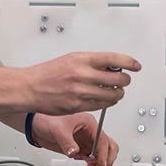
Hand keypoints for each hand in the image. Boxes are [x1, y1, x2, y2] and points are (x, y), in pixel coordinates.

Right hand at [22, 52, 140, 115]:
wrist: (30, 88)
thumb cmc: (48, 74)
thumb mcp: (71, 60)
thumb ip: (91, 63)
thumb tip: (111, 66)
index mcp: (81, 59)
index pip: (113, 59)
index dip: (129, 62)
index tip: (135, 66)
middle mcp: (82, 74)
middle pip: (117, 79)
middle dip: (124, 80)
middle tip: (124, 80)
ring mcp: (80, 91)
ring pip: (112, 95)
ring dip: (118, 94)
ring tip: (116, 91)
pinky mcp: (78, 106)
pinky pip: (102, 106)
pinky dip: (108, 103)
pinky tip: (106, 100)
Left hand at [30, 112, 118, 165]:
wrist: (36, 126)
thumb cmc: (47, 120)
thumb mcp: (58, 130)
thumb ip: (67, 142)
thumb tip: (75, 153)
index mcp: (89, 123)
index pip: (103, 140)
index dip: (103, 154)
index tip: (100, 164)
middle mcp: (90, 132)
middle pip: (109, 147)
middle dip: (106, 159)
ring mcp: (86, 141)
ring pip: (102, 154)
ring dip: (99, 163)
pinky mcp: (80, 149)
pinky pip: (91, 159)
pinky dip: (90, 165)